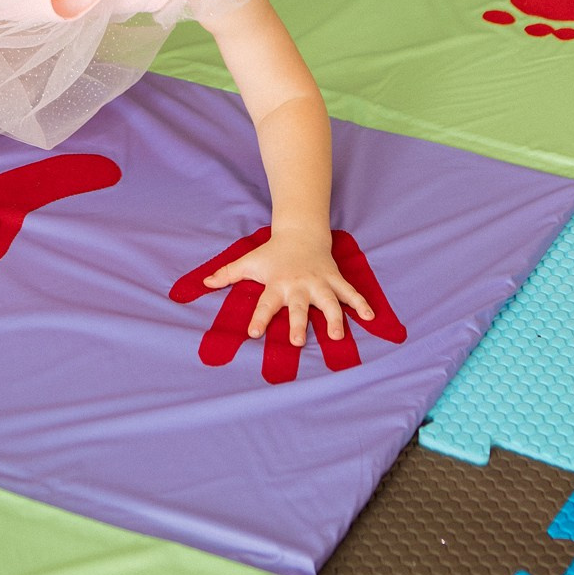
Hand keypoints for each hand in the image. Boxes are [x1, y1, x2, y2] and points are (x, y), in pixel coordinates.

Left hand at [206, 225, 373, 344]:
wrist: (301, 232)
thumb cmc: (272, 253)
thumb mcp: (248, 262)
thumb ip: (226, 274)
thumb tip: (203, 283)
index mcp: (277, 284)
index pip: (265, 303)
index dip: (259, 318)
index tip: (254, 333)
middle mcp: (299, 285)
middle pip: (298, 306)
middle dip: (298, 323)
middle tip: (297, 342)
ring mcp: (319, 283)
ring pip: (329, 302)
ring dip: (334, 318)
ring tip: (338, 336)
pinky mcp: (335, 280)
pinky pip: (350, 293)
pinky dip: (361, 304)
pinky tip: (371, 317)